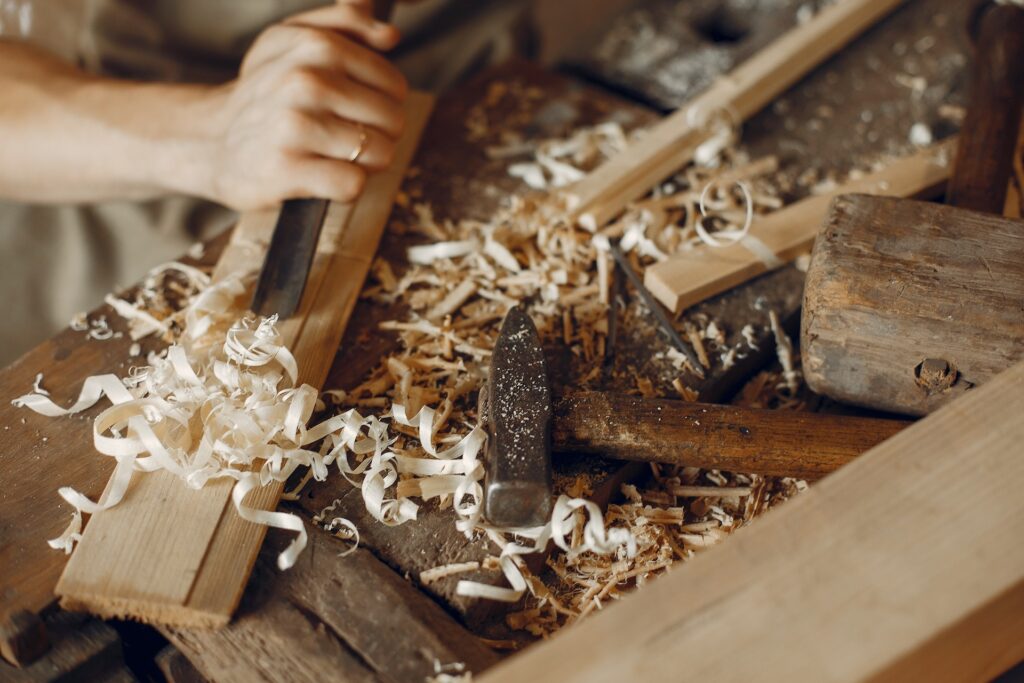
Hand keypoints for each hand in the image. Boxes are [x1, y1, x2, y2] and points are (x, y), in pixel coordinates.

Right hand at [201, 2, 407, 209]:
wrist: (207, 140)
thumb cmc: (263, 93)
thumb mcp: (292, 40)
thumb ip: (345, 23)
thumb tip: (390, 34)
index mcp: (318, 46)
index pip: (395, 87)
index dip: (383, 106)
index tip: (355, 112)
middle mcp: (307, 82)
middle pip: (392, 122)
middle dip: (377, 137)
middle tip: (344, 139)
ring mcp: (296, 126)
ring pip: (378, 153)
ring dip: (363, 165)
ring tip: (333, 157)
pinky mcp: (288, 169)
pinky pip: (352, 184)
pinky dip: (345, 188)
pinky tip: (322, 177)